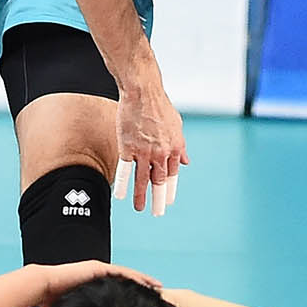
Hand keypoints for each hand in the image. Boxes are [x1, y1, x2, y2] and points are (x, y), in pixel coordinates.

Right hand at [32, 261, 162, 306]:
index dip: (134, 294)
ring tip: (158, 287)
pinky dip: (135, 276)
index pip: (119, 289)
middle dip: (143, 286)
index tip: (147, 302)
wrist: (44, 285)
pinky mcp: (98, 268)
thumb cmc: (54, 299)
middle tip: (159, 294)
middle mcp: (99, 276)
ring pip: (127, 275)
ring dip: (143, 280)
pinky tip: (146, 281)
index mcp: (95, 285)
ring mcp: (99, 270)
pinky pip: (121, 272)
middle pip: (126, 280)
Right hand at [112, 77, 188, 215]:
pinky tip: (120, 195)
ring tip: (140, 209)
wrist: (143, 93)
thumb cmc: (160, 106)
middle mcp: (161, 153)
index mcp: (174, 148)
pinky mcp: (128, 147)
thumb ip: (180, 146)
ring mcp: (144, 151)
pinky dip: (123, 184)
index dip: (170, 189)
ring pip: (142, 179)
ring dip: (141, 196)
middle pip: (159, 181)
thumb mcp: (177, 126)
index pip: (173, 174)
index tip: (168, 200)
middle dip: (158, 199)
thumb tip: (186, 162)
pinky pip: (125, 170)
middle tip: (157, 213)